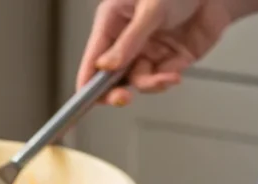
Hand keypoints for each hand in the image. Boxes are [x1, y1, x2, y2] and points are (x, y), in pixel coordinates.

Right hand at [78, 0, 232, 105]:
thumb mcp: (151, 9)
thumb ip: (130, 40)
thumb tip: (106, 66)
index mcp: (112, 21)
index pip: (92, 57)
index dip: (87, 81)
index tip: (85, 100)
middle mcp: (126, 40)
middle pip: (110, 76)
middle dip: (115, 90)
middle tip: (121, 98)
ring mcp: (147, 51)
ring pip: (137, 80)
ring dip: (148, 84)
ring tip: (164, 78)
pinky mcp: (168, 60)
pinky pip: (159, 79)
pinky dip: (165, 81)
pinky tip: (173, 76)